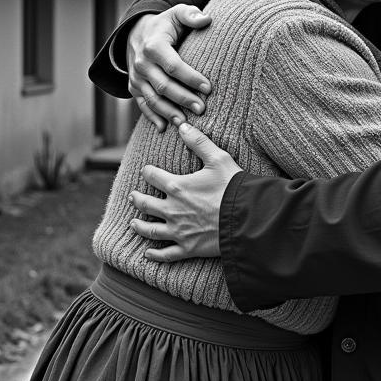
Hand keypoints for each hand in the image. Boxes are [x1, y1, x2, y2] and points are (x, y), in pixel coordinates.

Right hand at [128, 5, 211, 130]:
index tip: (208, 88)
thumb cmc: (165, 25)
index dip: (191, 78)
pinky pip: (142, 105)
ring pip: (152, 99)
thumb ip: (191, 14)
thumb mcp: (176, 14)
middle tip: (202, 109)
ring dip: (169, 113)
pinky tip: (164, 128)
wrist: (136, 32)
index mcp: (154, 46)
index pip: (173, 66)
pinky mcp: (133, 87)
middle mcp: (141, 63)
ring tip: (186, 124)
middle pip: (163, 86)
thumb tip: (207, 20)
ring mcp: (136, 77)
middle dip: (183, 99)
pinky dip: (152, 117)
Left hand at [129, 122, 241, 261]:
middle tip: (132, 197)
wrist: (248, 218)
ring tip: (134, 222)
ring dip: (140, 225)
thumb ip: (199, 142)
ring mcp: (178, 231)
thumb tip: (182, 126)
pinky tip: (148, 254)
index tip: (147, 171)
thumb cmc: (234, 187)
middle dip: (137, 199)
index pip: (153, 176)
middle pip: (145, 204)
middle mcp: (172, 210)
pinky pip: (166, 254)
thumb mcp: (218, 159)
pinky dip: (155, 255)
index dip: (148, 172)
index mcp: (177, 187)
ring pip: (150, 230)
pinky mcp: (188, 248)